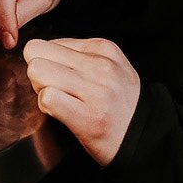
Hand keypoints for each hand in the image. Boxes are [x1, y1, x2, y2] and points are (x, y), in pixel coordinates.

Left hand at [23, 37, 140, 165]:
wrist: (146, 139)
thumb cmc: (121, 105)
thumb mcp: (111, 66)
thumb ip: (80, 55)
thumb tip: (41, 52)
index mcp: (103, 48)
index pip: (48, 43)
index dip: (46, 62)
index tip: (60, 78)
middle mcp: (100, 65)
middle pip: (36, 52)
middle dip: (37, 73)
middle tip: (53, 89)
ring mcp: (95, 90)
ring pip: (37, 71)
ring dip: (40, 89)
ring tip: (59, 100)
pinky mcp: (88, 116)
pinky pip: (47, 98)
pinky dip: (46, 107)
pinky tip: (61, 113)